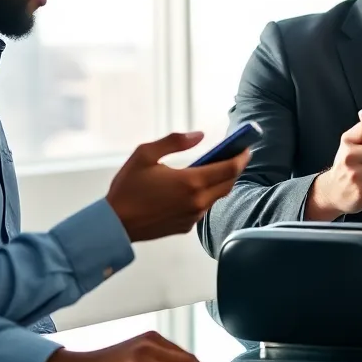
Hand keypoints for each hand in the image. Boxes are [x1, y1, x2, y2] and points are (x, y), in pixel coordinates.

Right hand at [108, 131, 249, 241]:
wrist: (115, 224)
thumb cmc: (128, 188)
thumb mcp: (145, 154)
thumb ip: (175, 142)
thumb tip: (199, 135)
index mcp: (191, 182)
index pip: (229, 169)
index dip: (241, 157)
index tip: (246, 147)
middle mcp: (197, 201)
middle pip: (228, 184)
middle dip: (234, 169)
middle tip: (234, 155)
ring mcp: (193, 216)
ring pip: (217, 197)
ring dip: (220, 182)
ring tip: (215, 167)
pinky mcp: (186, 226)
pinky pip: (203, 208)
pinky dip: (206, 195)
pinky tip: (195, 187)